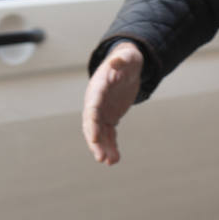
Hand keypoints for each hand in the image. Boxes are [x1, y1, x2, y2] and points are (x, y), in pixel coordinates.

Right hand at [82, 41, 143, 164]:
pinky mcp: (110, 116)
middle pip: (92, 125)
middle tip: (101, 157)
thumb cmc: (126, 59)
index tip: (94, 137)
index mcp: (97, 89)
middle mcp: (96, 103)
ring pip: (100, 133)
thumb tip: (118, 60)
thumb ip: (121, 60)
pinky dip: (111, 145)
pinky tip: (115, 159)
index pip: (92, 108)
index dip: (92, 123)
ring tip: (111, 162)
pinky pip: (109, 134)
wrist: (126, 65)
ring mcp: (102, 111)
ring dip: (104, 148)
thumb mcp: (127, 57)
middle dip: (95, 142)